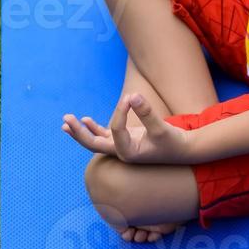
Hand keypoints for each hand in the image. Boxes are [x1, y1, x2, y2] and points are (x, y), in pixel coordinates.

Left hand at [62, 93, 191, 163]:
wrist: (182, 151)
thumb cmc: (173, 142)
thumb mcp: (161, 128)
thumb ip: (147, 112)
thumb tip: (133, 95)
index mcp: (128, 153)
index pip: (116, 129)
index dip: (121, 110)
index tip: (132, 97)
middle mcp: (121, 152)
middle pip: (93, 144)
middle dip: (79, 132)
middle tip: (66, 120)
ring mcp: (121, 147)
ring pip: (95, 141)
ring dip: (81, 132)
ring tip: (66, 122)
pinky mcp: (125, 141)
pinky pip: (104, 136)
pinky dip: (94, 129)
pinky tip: (85, 120)